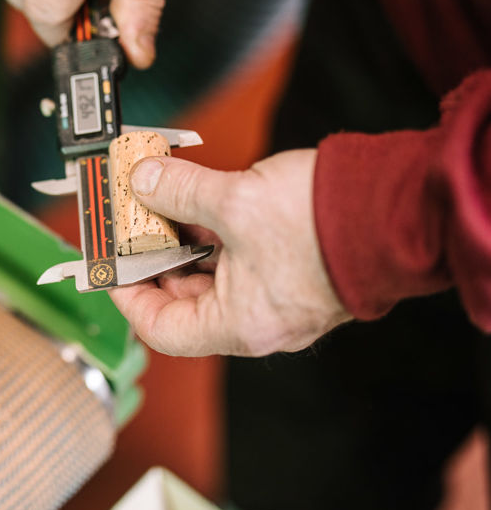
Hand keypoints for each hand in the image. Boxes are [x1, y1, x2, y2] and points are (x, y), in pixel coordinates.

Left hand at [108, 150, 351, 356]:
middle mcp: (258, 317)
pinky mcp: (289, 265)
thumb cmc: (329, 222)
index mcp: (240, 324)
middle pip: (184, 296)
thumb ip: (179, 191)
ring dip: (181, 234)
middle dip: (153, 254)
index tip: (109, 263)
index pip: (162, 329)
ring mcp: (275, 292)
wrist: (400, 205)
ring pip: (210, 269)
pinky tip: (194, 195)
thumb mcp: (235, 200)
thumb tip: (143, 181)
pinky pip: (236, 254)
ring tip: (156, 198)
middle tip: (128, 219)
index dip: (127, 295)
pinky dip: (210, 227)